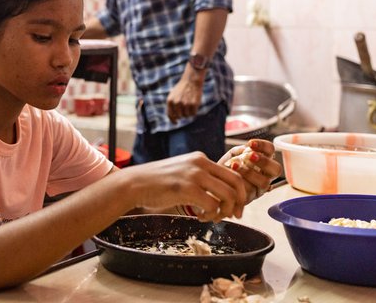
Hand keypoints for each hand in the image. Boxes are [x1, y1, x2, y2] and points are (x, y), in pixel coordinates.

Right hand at [123, 151, 247, 221]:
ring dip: (226, 211)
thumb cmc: (157, 183)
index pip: (233, 173)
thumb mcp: (183, 172)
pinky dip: (210, 216)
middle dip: (240, 202)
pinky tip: (200, 217)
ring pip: (228, 195)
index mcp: (201, 158)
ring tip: (213, 218)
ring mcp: (194, 174)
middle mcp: (200, 163)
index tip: (237, 207)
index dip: (240, 193)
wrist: (134, 183)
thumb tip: (222, 194)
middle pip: (237, 182)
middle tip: (235, 216)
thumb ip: (201, 178)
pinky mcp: (187, 188)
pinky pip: (212, 206)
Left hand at [166, 72, 203, 120]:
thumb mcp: (173, 95)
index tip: (176, 122)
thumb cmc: (182, 89)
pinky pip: (193, 114)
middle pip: (179, 116)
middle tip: (186, 108)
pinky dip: (194, 111)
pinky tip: (194, 105)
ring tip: (190, 104)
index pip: (170, 115)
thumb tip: (174, 118)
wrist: (191, 80)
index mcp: (170, 101)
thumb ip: (172, 106)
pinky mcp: (193, 104)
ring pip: (187, 116)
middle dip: (183, 114)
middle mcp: (176, 103)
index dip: (173, 120)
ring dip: (189, 112)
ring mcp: (185, 104)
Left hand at [219, 139, 281, 202]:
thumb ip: (241, 150)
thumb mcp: (233, 154)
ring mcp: (260, 188)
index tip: (250, 143)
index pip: (271, 150)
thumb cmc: (226, 166)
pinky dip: (241, 183)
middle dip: (264, 161)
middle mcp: (265, 174)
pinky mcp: (250, 198)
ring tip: (235, 165)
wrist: (214, 181)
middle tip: (250, 156)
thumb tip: (248, 149)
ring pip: (264, 182)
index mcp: (263, 160)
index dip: (263, 146)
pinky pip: (251, 192)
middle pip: (276, 169)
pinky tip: (231, 177)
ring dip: (250, 172)